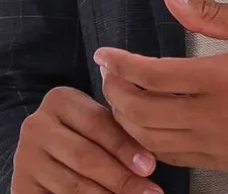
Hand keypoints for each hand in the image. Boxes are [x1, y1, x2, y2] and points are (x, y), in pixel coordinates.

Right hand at [11, 84, 162, 193]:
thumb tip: (150, 160)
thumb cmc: (83, 131)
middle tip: (148, 191)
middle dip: (120, 177)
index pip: (97, 124)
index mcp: (60, 100)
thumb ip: (119, 129)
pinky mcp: (21, 185)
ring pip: (71, 183)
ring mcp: (25, 157)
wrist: (46, 149)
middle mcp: (37, 125)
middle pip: (85, 156)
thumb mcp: (97, 122)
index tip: (150, 166)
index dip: (125, 146)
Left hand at [94, 0, 227, 170]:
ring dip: (128, 120)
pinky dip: (151, 142)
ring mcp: (218, 145)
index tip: (105, 54)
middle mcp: (214, 117)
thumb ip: (212, 13)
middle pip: (143, 113)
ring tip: (122, 97)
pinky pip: (174, 157)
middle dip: (117, 93)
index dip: (122, 65)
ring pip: (153, 141)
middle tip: (110, 73)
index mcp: (222, 78)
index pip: (154, 75)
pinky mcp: (224, 161)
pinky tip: (148, 124)